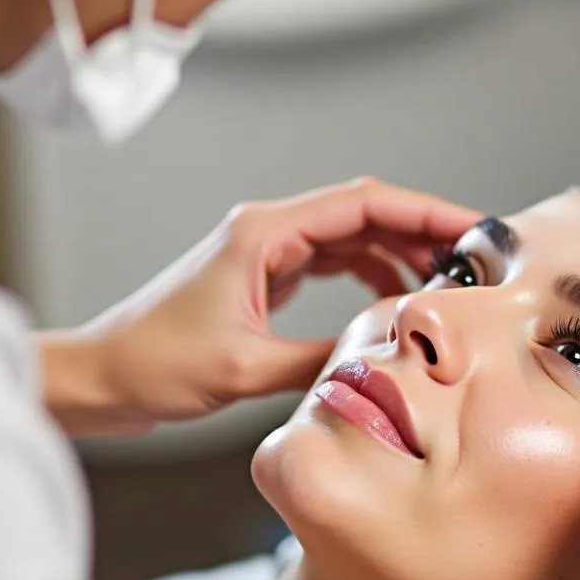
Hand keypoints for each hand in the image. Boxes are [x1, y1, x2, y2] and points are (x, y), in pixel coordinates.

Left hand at [42, 179, 480, 434]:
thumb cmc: (155, 362)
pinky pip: (334, 263)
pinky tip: (393, 298)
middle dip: (423, 229)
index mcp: (265, 234)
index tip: (471, 228)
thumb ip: (319, 358)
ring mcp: (268, 254)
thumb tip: (382, 354)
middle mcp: (270, 233)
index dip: (425, 211)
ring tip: (444, 280)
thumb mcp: (244, 368)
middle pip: (366, 213)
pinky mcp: (266, 278)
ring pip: (353, 237)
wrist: (105, 375)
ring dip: (400, 251)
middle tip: (473, 259)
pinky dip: (370, 274)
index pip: (364, 204)